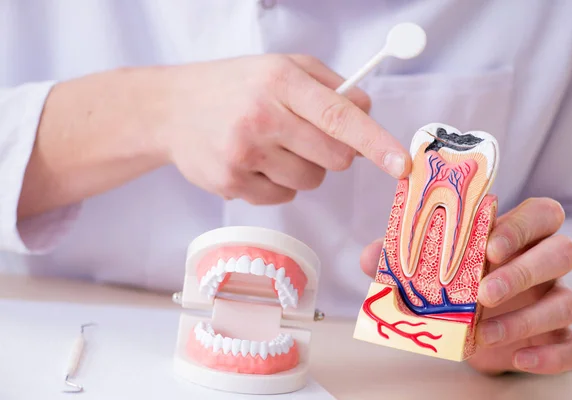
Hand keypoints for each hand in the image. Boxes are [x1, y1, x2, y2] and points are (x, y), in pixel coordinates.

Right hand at [150, 55, 410, 203]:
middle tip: (310, 135)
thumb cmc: (234, 86)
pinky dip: (279, 182)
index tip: (400, 162)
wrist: (172, 109)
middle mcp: (261, 118)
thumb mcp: (281, 67)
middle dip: (335, 152)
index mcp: (279, 82)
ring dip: (304, 167)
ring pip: (311, 181)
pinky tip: (256, 161)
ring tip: (274, 145)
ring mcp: (244, 155)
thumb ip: (330, 86)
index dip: (375, 142)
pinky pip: (283, 196)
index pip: (338, 117)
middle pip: (334, 158)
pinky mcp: (232, 184)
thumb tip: (367, 113)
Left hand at [360, 198, 571, 374]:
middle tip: (483, 293)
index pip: (540, 214)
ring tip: (483, 334)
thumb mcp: (429, 268)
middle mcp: (544, 264)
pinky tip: (518, 359)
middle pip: (561, 252)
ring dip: (526, 318)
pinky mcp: (562, 337)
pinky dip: (550, 355)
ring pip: (567, 301)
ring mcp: (556, 299)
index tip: (488, 246)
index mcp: (516, 236)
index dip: (520, 227)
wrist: (477, 330)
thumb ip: (401, 258)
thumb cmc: (458, 287)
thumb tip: (370, 258)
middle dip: (522, 271)